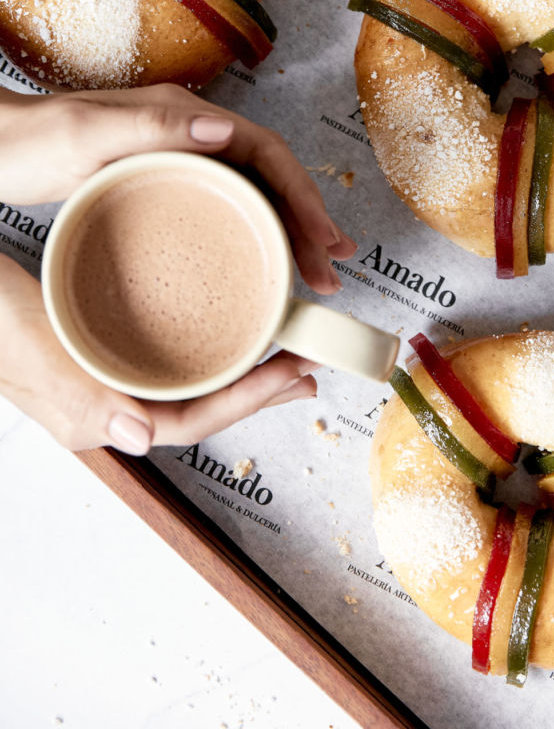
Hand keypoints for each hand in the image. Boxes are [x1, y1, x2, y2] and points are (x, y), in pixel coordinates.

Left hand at [0, 83, 355, 292]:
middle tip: (332, 270)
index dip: (303, 196)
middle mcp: (192, 133)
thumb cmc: (32, 140)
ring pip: (254, 194)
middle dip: (308, 222)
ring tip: (316, 272)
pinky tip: (264, 262)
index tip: (323, 241)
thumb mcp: (87, 133)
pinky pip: (227, 207)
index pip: (267, 152)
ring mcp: (181, 158)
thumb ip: (154, 127)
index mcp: (185, 116)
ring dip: (289, 231)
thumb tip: (229, 130)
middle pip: (270, 177)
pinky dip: (256, 234)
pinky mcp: (168, 184)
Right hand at [0, 253, 318, 452]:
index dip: (249, 401)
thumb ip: (80, 398)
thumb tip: (140, 436)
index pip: (191, 420)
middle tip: (309, 369)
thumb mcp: (32, 355)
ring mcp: (106, 381)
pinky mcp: (103, 352)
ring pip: (190, 383)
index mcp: (97, 417)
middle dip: (258, 391)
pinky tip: (225, 328)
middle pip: (201, 406)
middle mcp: (109, 406)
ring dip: (238, 369)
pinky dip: (207, 348)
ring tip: (282, 350)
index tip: (296, 374)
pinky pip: (170, 360)